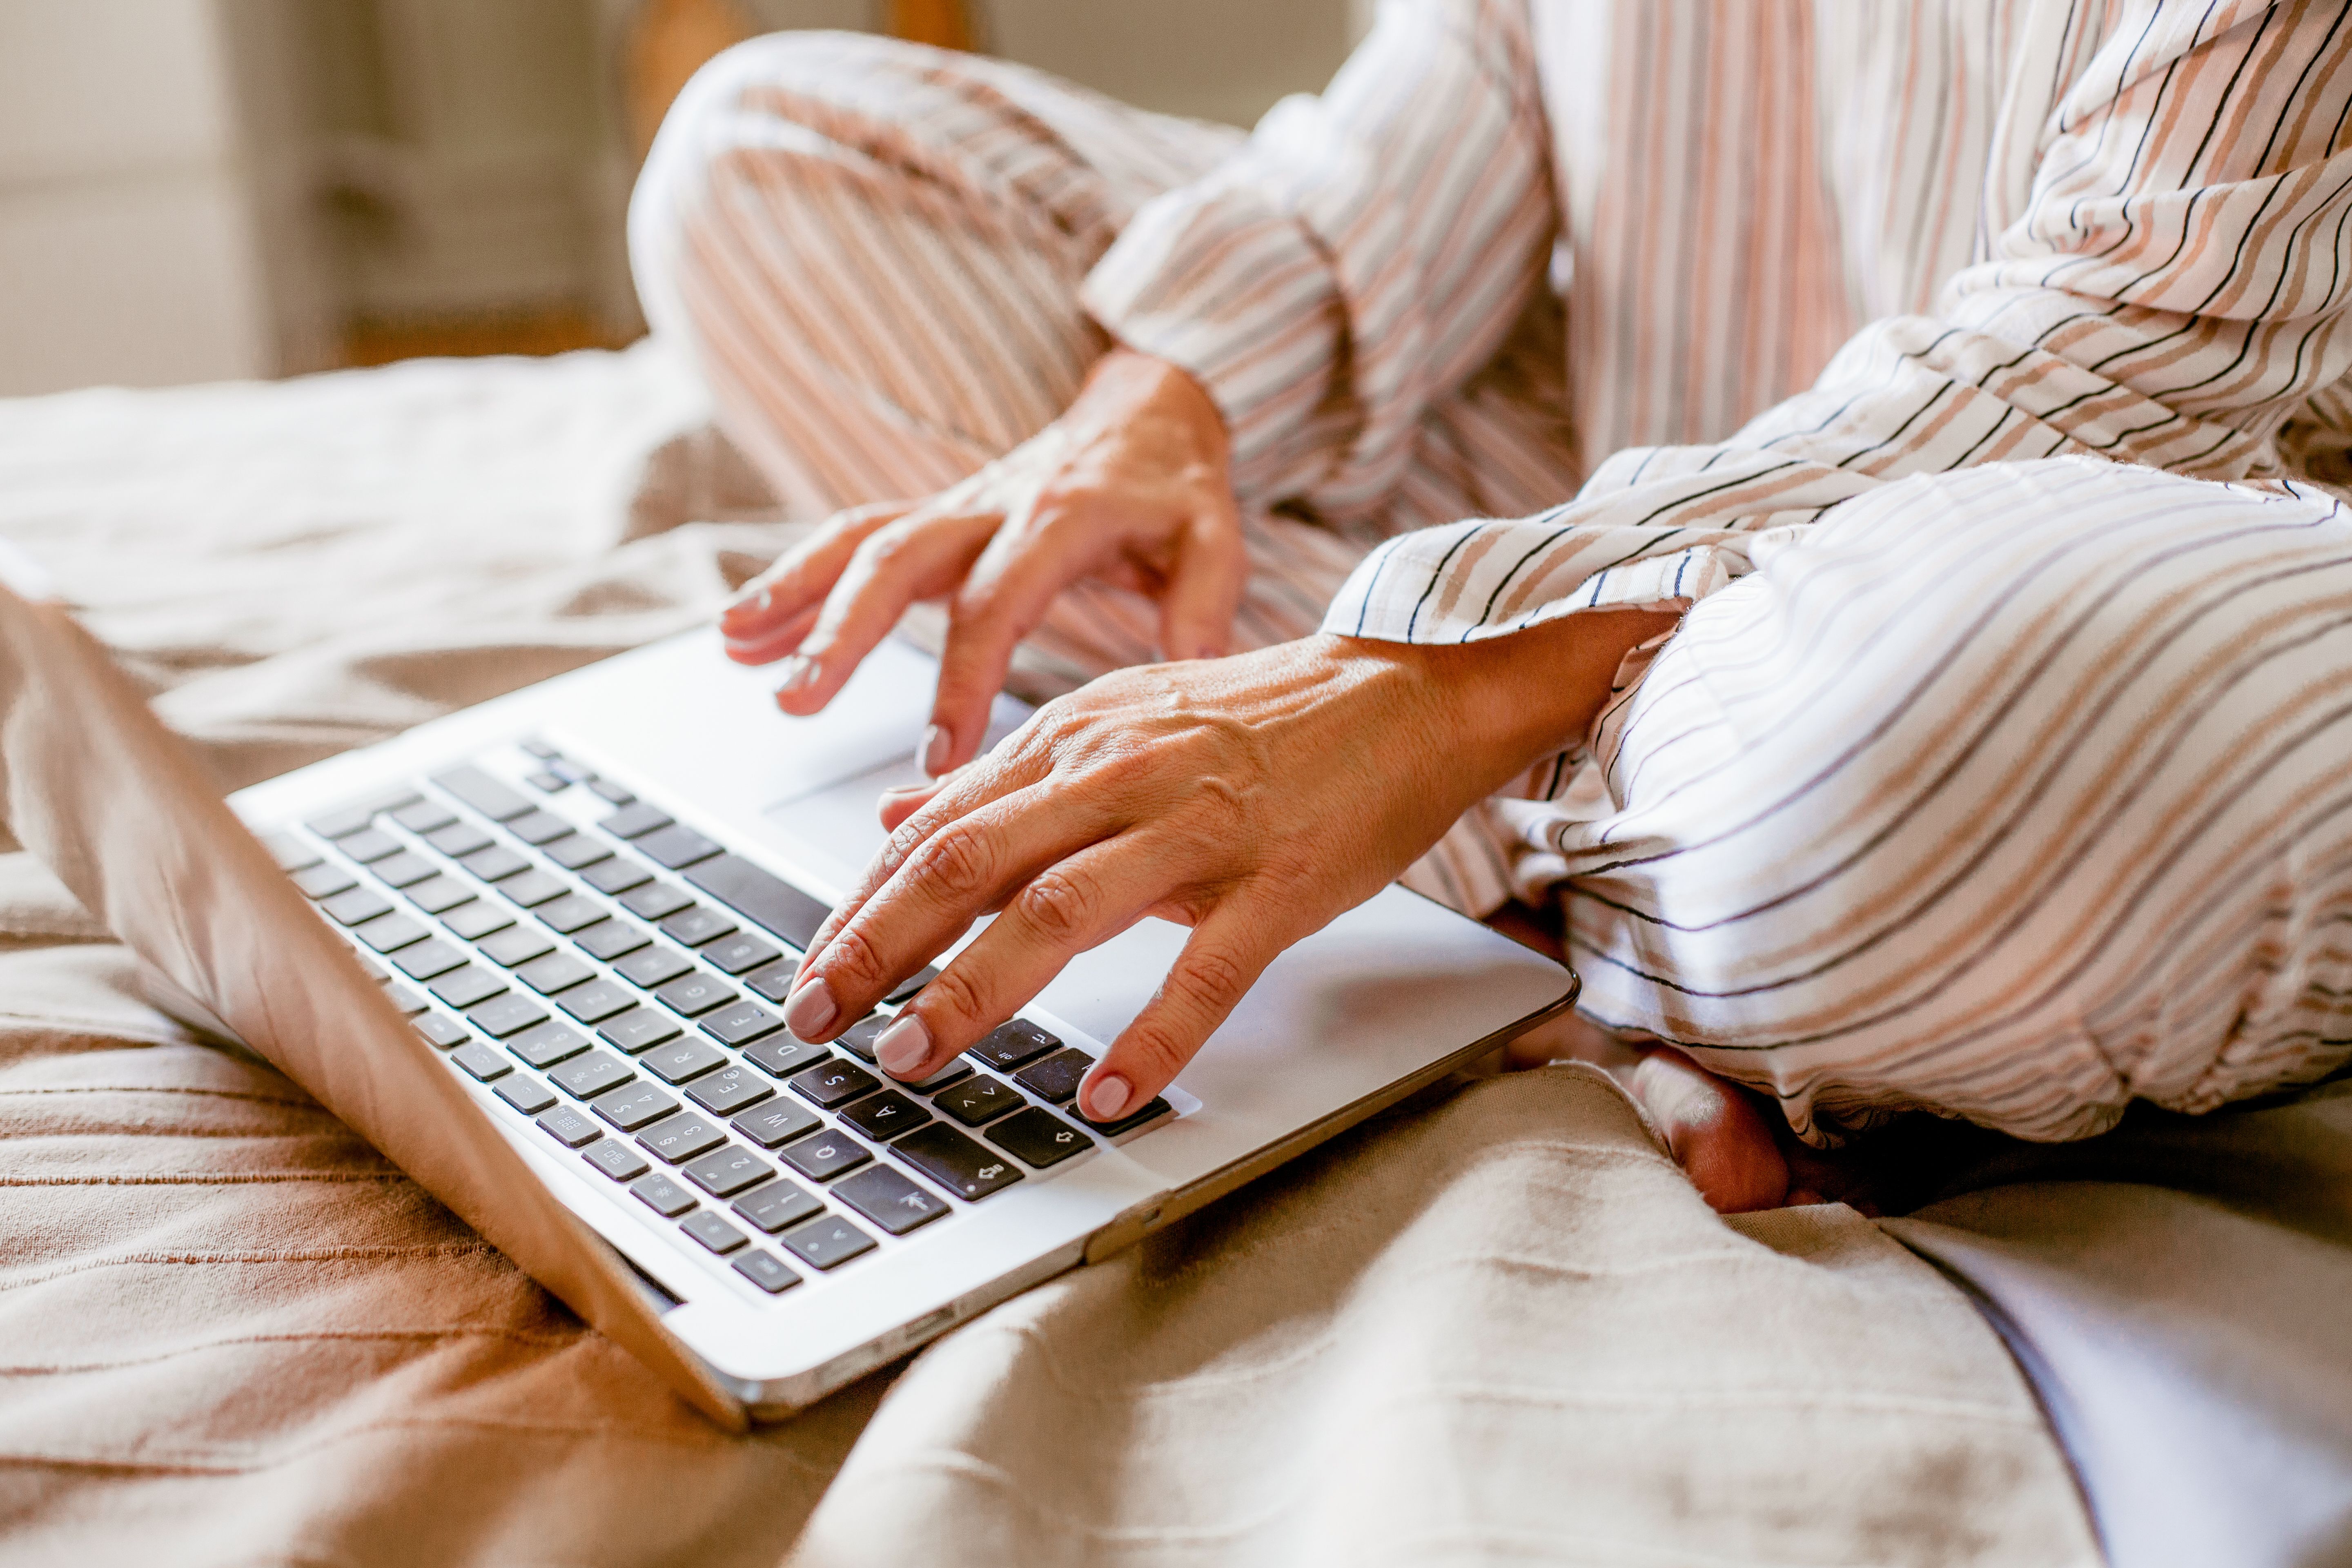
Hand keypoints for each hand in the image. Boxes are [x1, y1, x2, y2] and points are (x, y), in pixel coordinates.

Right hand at [719, 349, 1244, 777]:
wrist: (1151, 409)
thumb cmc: (1177, 487)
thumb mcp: (1213, 538)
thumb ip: (1204, 608)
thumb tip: (1196, 681)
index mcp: (1061, 519)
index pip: (997, 604)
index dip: (963, 681)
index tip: (937, 758)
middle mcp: (993, 505)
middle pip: (901, 559)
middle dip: (843, 630)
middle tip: (798, 699)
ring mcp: (955, 506)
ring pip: (860, 540)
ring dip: (792, 590)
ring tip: (734, 643)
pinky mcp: (936, 514)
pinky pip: (855, 539)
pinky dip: (794, 577)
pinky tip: (743, 625)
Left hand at [777, 611, 1678, 1123]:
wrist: (1408, 689)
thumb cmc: (1261, 720)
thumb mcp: (1115, 725)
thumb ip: (1005, 778)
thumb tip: (895, 814)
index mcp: (1076, 741)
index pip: (939, 827)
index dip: (860, 905)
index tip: (807, 972)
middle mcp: (1121, 775)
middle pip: (970, 861)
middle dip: (877, 944)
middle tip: (813, 1018)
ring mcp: (1201, 828)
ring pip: (1061, 910)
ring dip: (975, 989)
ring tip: (911, 1055)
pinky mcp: (1279, 881)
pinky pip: (1205, 969)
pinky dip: (1152, 1036)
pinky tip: (1103, 1094)